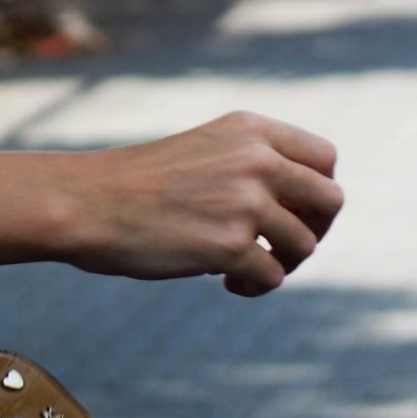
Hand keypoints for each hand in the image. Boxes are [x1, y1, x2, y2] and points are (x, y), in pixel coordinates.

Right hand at [60, 111, 343, 297]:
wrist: (85, 202)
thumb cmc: (139, 182)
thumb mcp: (205, 150)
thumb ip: (254, 165)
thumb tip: (307, 211)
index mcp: (250, 129)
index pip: (325, 158)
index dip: (316, 191)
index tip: (290, 211)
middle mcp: (255, 159)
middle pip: (330, 200)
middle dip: (313, 230)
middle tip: (279, 246)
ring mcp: (245, 202)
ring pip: (304, 244)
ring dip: (281, 263)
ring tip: (242, 269)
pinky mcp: (230, 245)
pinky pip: (273, 277)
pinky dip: (254, 288)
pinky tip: (225, 284)